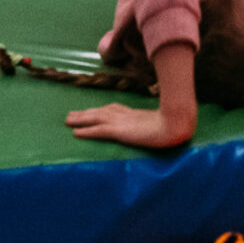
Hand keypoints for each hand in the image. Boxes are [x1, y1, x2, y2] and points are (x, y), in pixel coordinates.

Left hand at [64, 101, 192, 148]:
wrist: (176, 125)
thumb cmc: (175, 125)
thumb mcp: (164, 123)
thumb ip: (157, 124)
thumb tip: (160, 127)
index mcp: (135, 113)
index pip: (114, 109)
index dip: (101, 110)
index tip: (92, 110)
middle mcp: (126, 115)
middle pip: (101, 111)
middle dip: (86, 113)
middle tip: (71, 115)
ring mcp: (122, 122)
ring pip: (95, 119)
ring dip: (80, 120)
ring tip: (67, 121)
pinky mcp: (119, 130)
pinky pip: (98, 131)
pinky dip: (86, 131)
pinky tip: (75, 133)